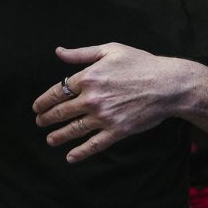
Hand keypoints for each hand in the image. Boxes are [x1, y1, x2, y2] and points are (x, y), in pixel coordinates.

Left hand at [32, 43, 196, 163]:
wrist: (170, 85)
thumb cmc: (141, 64)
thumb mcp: (110, 50)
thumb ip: (81, 54)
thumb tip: (58, 52)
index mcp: (89, 78)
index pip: (57, 92)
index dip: (44, 101)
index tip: (37, 107)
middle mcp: (92, 98)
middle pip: (61, 112)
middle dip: (46, 118)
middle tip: (39, 122)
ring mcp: (104, 116)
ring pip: (74, 129)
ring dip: (58, 136)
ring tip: (50, 139)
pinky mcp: (118, 130)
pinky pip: (95, 144)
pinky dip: (81, 152)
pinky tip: (70, 157)